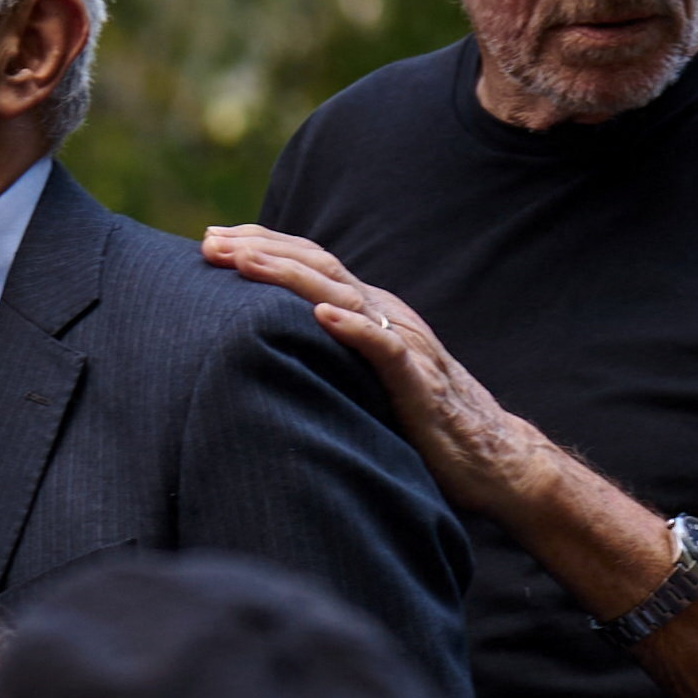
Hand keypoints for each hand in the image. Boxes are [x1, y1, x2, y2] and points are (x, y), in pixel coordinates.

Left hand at [200, 225, 556, 521]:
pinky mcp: (418, 380)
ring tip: (245, 262)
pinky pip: (384, 346)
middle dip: (261, 249)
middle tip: (208, 243)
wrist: (489, 457)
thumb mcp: (359, 374)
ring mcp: (403, 342)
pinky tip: (320, 314)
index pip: (309, 263)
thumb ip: (323, 351)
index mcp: (368, 310)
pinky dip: (353, 327)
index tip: (210, 240)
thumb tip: (260, 345)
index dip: (261, 246)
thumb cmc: (416, 420)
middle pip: (318, 265)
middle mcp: (384, 314)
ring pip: (343, 295)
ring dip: (290, 276)